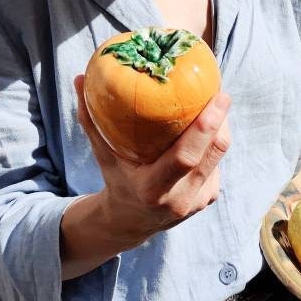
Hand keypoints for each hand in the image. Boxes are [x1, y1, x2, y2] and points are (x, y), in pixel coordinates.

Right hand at [73, 74, 231, 246]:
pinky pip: (218, 163)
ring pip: (219, 155)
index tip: (218, 96)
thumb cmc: (116, 180)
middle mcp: (180, 198)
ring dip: (221, 127)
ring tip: (215, 102)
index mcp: (153, 189)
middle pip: (212, 152)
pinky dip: (215, 142)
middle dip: (221, 119)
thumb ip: (91, 119)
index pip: (186, 156)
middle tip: (219, 91)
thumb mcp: (102, 154)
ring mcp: (197, 201)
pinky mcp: (208, 198)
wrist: (129, 222)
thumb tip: (80, 78)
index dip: (205, 126)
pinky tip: (210, 126)